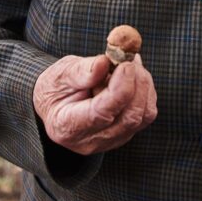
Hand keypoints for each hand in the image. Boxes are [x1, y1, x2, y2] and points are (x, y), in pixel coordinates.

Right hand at [33, 53, 157, 154]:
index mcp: (68, 126)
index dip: (120, 88)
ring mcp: (111, 140)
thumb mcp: (59, 75)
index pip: (102, 113)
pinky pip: (146, 113)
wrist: (55, 104)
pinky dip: (145, 90)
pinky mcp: (125, 134)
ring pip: (143, 116)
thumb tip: (103, 63)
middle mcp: (91, 140)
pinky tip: (131, 74)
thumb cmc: (55, 88)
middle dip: (137, 84)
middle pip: (129, 118)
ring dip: (143, 85)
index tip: (125, 64)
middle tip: (130, 60)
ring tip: (127, 64)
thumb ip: (80, 71)